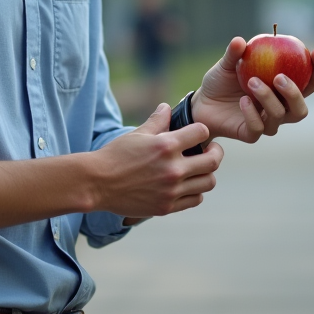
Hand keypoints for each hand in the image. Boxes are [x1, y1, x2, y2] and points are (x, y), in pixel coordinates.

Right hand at [91, 103, 223, 219]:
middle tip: (210, 151)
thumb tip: (167, 107)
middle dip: (215, 153)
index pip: (202, 132)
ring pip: (208, 182)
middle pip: (213, 161)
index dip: (201, 131)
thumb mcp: (137, 134)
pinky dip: (196, 191)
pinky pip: (195, 199)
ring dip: (207, 174)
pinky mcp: (167, 207)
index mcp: (166, 146)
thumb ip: (157, 121)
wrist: (97, 183)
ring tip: (198, 169)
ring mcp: (171, 190)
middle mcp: (173, 168)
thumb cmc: (115, 155)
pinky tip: (187, 184)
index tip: (198, 134)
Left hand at [191, 37, 313, 143]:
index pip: (309, 82)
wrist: (201, 104)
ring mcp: (266, 123)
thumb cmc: (220, 82)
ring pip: (280, 116)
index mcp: (282, 89)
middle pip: (301, 108)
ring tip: (252, 81)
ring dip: (269, 98)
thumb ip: (235, 53)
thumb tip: (241, 41)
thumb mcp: (227, 64)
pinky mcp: (251, 134)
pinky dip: (252, 113)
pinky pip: (258, 127)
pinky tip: (243, 100)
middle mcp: (279, 108)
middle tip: (280, 76)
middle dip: (295, 93)